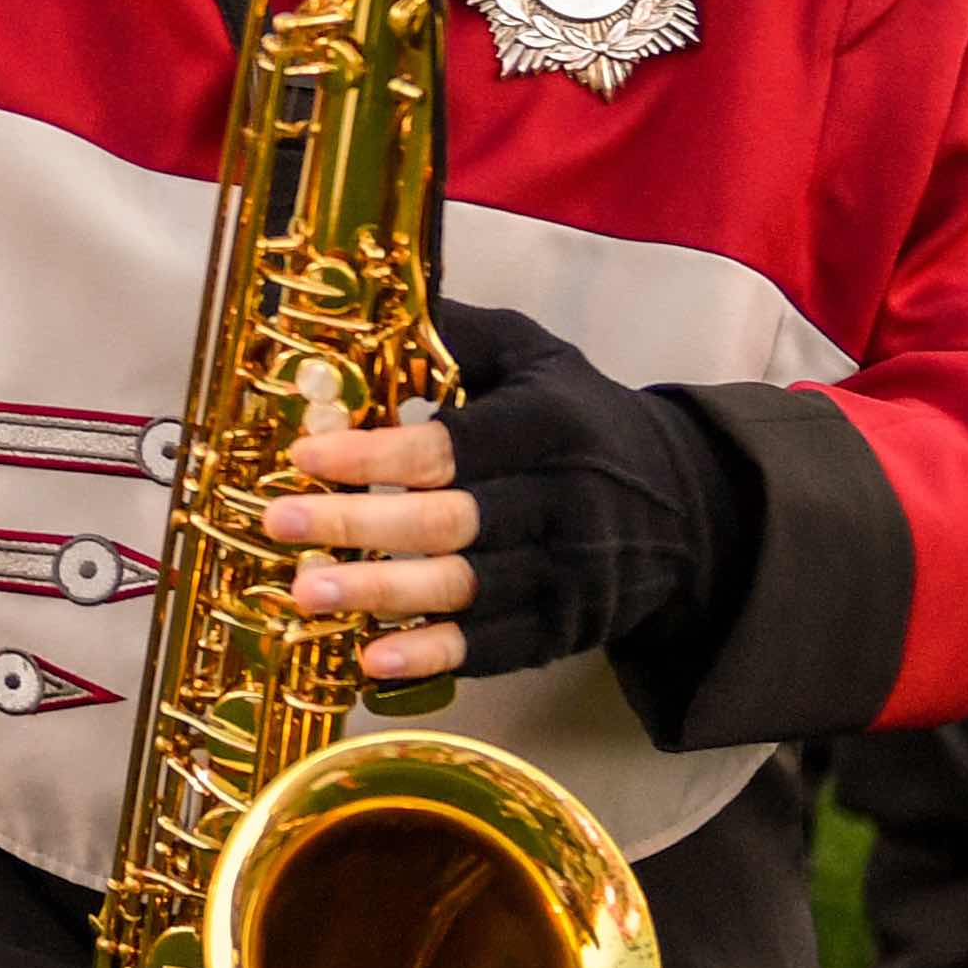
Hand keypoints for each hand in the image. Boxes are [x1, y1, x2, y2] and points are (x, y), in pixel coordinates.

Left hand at [266, 303, 724, 684]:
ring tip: (307, 594)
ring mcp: (568, 576)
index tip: (305, 456)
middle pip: (448, 522)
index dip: (377, 456)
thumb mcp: (532, 356)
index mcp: (549, 428)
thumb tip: (371, 305)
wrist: (687, 508)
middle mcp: (563, 504)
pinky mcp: (566, 629)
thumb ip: (457, 334)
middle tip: (279, 524)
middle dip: (357, 526)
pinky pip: (494, 649)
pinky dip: (433, 657)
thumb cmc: (580, 419)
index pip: (454, 446)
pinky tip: (372, 661)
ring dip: (380, 596)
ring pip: (463, 590)